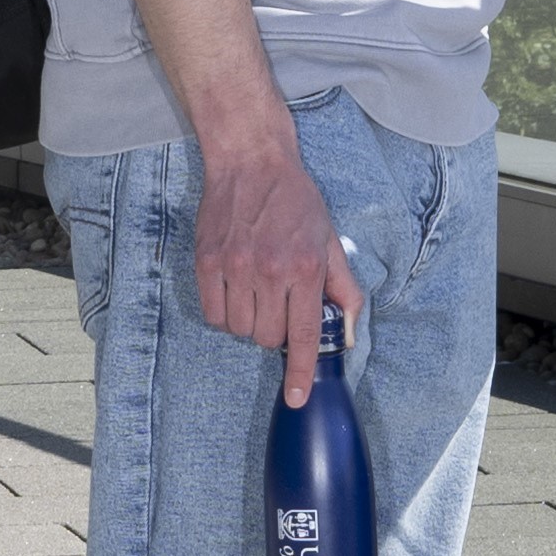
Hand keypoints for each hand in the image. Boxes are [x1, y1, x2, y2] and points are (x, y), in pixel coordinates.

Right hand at [191, 129, 363, 408]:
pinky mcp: (207, 263)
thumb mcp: (330, 238)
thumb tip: (349, 328)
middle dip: (276, 331)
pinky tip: (235, 291)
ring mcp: (234, 268)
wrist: (250, 159)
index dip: (300, 373)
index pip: (304, 335)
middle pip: (268, 338)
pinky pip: (213, 314)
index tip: (296, 396)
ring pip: (240, 330)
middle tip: (279, 304)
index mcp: (305, 268)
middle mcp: (269, 271)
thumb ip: (343, 286)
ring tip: (256, 292)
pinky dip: (225, 313)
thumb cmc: (294, 198)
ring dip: (250, 322)